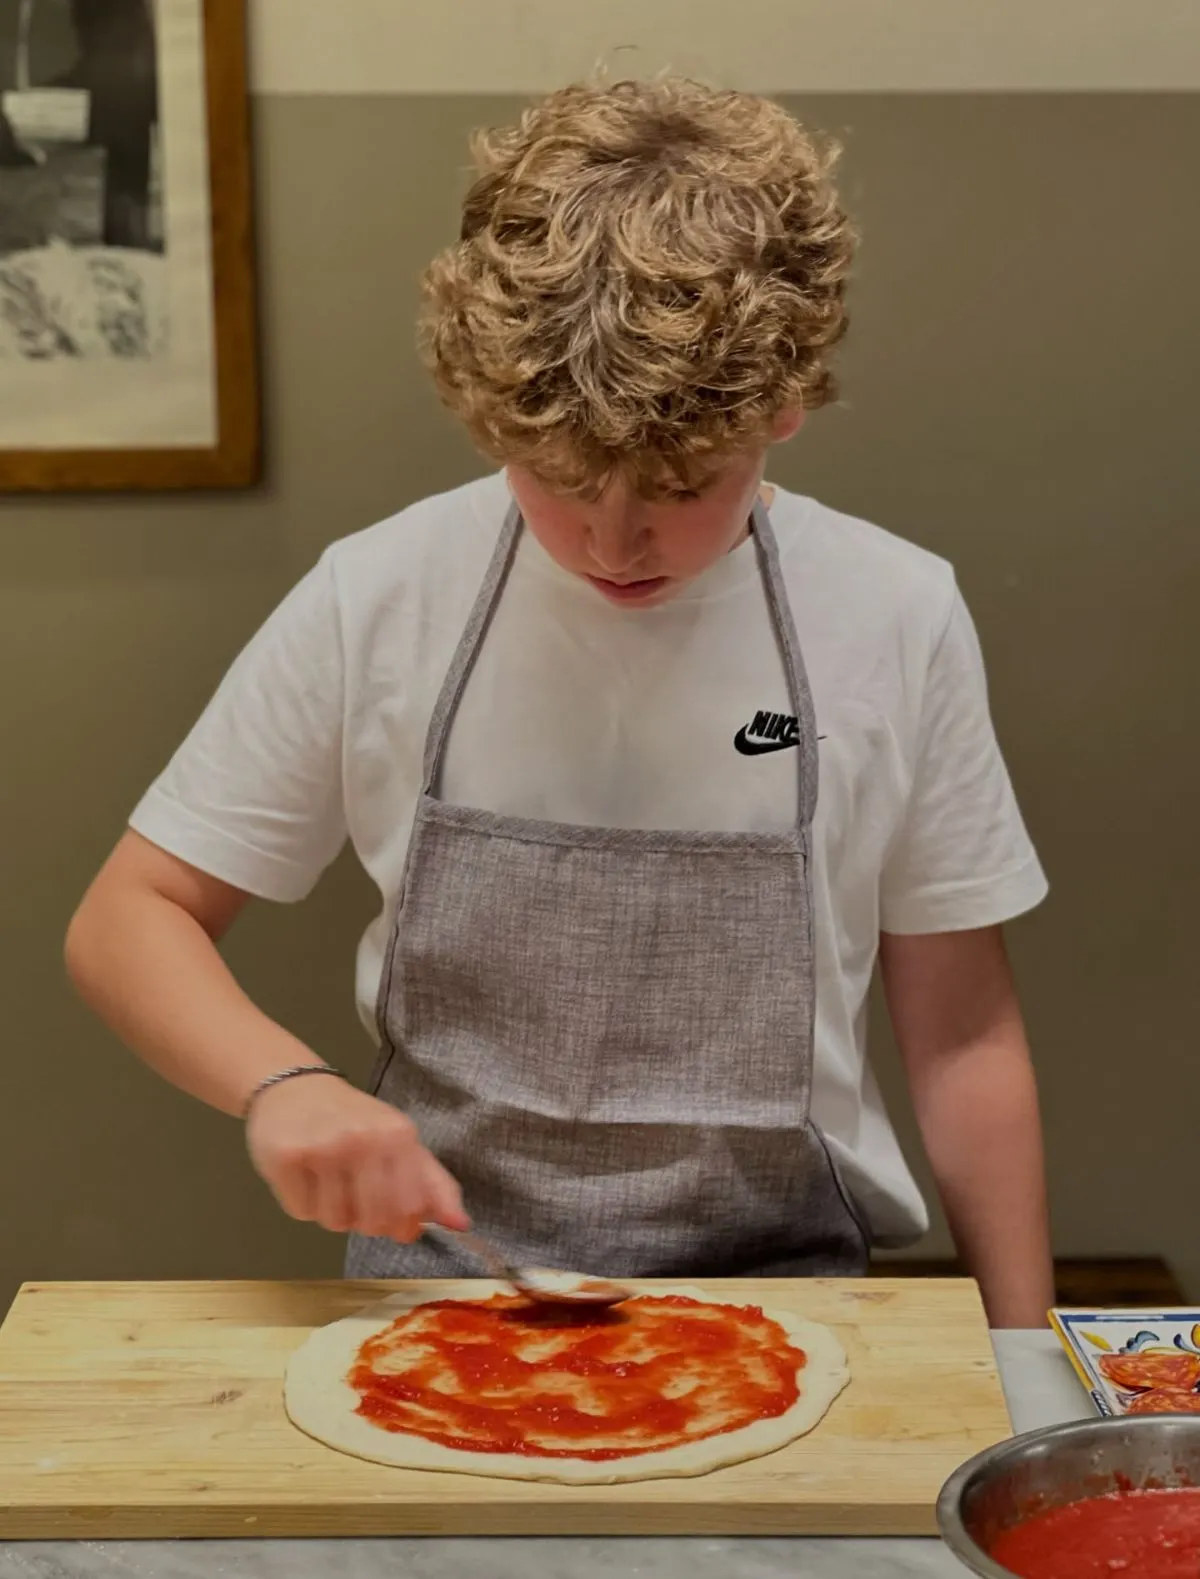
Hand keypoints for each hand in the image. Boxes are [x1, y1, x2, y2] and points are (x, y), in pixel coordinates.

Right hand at [245, 1074, 467, 1240]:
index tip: (394, 1215)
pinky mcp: (286, 1158)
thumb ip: (433, 1184)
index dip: (402, 1223)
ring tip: (329, 1181)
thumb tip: (461, 1224)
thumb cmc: (354, 1120)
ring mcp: (322, 1148)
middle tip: (357, 1195)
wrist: (296, 1087)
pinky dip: (305, 1204)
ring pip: (336, 1222)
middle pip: (373, 1221)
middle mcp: (362, 1140)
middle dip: (366, 1221)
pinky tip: (306, 1176)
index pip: (410, 1208)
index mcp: (398, 1135)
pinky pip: (302, 1212)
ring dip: (333, 1213)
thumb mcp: (401, 1141)